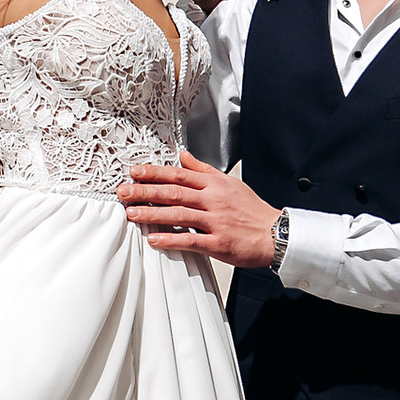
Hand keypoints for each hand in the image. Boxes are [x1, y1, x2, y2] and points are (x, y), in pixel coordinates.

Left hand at [118, 156, 284, 270]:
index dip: (154, 173)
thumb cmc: (252, 210)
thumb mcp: (229, 183)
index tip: (134, 172)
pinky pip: (191, 241)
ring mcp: (216, 222)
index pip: (179, 175)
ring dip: (152, 214)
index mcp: (214, 185)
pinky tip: (153, 239)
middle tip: (123, 191)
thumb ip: (204, 170)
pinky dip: (171, 240)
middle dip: (145, 191)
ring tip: (131, 213)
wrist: (276, 234)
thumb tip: (184, 156)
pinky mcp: (219, 243)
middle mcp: (213, 200)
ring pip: (179, 214)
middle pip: (174, 192)